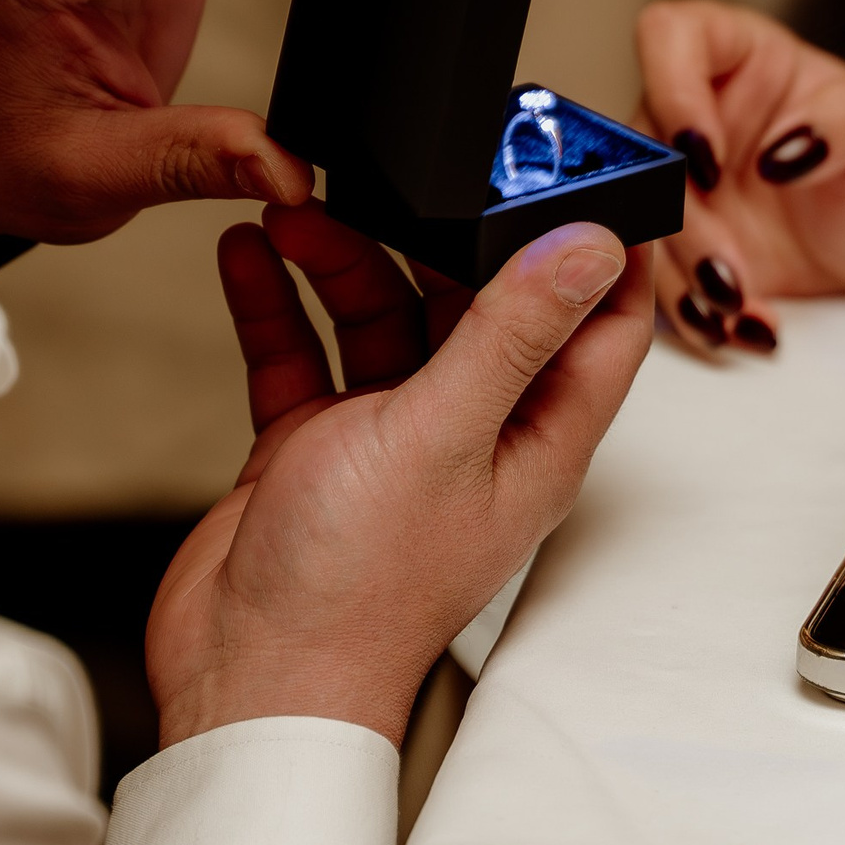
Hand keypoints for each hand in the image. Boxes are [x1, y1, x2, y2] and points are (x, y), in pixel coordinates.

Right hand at [147, 203, 652, 746]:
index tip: (572, 165)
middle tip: (398, 169)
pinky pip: (303, 351)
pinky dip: (278, 300)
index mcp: (535, 436)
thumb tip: (592, 247)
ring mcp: (390, 437)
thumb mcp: (443, 433)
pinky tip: (249, 253)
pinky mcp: (315, 445)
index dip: (597, 242)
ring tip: (296, 209)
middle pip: (476, 300)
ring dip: (341, 258)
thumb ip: (511, 333)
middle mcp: (471, 430)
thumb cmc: (356, 594)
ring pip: (381, 314)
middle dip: (436, 231)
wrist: (246, 680)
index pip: (599, 323)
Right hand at [634, 0, 844, 348]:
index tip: (709, 160)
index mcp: (739, 55)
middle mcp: (695, 112)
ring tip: (739, 312)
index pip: (670, 35)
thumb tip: (785, 148)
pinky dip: (692, 312)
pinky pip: (655, 277)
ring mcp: (680, 183)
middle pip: (642, 149)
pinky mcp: (679, 245)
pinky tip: (740, 328)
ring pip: (637, 220)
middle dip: (679, 221)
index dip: (672, 93)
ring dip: (679, 276)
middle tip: (729, 271)